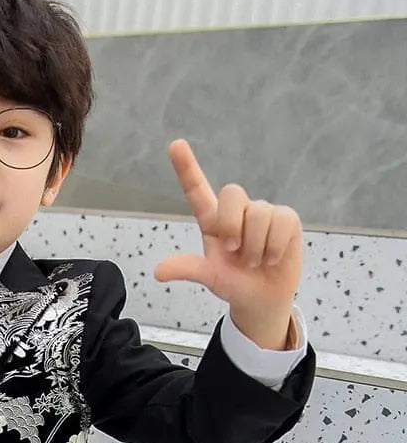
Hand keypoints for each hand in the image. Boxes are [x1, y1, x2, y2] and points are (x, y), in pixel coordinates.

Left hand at [154, 140, 302, 344]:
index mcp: (212, 221)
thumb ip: (188, 269)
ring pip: (259, 214)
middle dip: (232, 224)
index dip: (187, 167)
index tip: (175, 145)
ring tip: (254, 261)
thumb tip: (157, 272)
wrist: (262, 297)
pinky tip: (272, 258)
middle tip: (233, 251)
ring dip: (255, 246)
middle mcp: (237, 211)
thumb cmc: (232, 282)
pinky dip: (275, 247)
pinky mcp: (286, 219)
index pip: (197, 189)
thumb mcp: (209, 277)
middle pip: (232, 193)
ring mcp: (262, 212)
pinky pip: (282, 222)